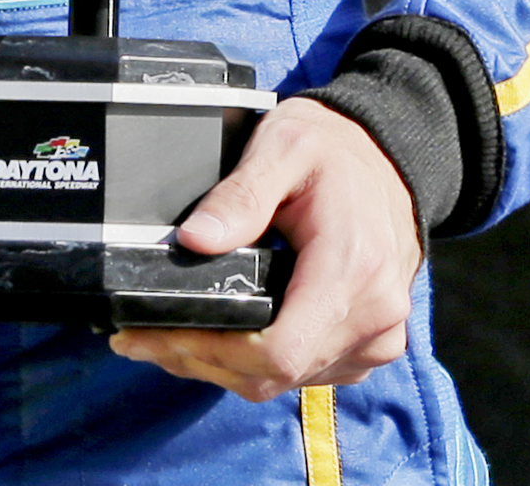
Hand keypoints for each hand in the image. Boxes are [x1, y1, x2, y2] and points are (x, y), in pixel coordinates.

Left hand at [110, 98, 418, 402]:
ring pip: (284, 382)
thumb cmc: (335, 148)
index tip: (159, 332)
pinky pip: (305, 374)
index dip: (211, 350)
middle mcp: (372, 318)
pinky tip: (219, 337)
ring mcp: (375, 338)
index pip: (279, 351)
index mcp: (352, 270)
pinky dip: (256, 364)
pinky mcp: (369, 345)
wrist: (389, 156)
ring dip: (222, 367)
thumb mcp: (283, 146)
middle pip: (272, 375)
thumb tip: (193, 240)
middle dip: (200, 360)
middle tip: (140, 338)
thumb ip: (240, 195)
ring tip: (166, 337)